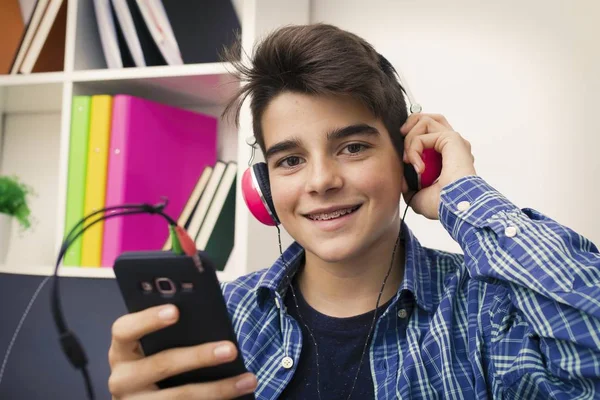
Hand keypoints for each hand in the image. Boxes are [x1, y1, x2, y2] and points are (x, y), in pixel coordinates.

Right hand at [108, 304, 256, 398]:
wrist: (143, 399)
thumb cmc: (155, 360)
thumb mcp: (154, 346)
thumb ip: (172, 331)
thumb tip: (208, 318)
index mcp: (121, 350)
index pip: (124, 329)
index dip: (148, 319)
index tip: (175, 310)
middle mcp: (122, 379)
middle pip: (161, 365)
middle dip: (200, 357)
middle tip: (231, 349)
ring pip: (180, 397)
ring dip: (219, 389)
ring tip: (248, 379)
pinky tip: (238, 394)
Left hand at [400, 113, 476, 219]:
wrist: (452, 207)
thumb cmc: (441, 205)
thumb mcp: (417, 195)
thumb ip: (409, 183)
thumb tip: (401, 178)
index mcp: (447, 157)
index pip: (428, 133)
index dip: (411, 137)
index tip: (404, 158)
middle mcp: (452, 146)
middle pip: (430, 118)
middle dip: (410, 125)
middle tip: (401, 139)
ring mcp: (453, 140)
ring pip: (424, 121)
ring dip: (409, 140)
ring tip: (409, 160)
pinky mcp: (451, 138)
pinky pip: (422, 135)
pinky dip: (413, 150)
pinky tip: (418, 167)